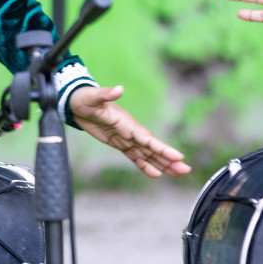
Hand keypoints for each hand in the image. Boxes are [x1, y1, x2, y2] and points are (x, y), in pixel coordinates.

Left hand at [69, 84, 190, 177]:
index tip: (178, 156)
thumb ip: (106, 94)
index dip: (162, 148)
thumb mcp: (93, 97)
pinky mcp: (120, 144)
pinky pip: (135, 157)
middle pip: (153, 148)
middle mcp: (131, 131)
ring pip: (148, 154)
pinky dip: (145, 166)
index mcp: (127, 122)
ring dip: (163, 164)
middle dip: (169, 159)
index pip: (148, 138)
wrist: (77, 103)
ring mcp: (127, 138)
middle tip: (185, 170)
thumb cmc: (85, 98)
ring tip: (179, 173)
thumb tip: (119, 89)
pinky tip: (156, 174)